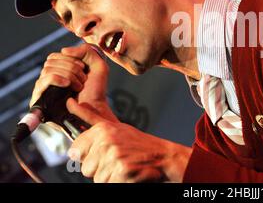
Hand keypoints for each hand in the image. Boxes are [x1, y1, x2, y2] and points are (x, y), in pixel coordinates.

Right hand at [31, 43, 117, 123]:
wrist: (96, 110)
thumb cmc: (96, 90)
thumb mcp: (98, 65)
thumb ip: (86, 51)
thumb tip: (63, 51)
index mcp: (58, 71)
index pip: (54, 56)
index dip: (70, 59)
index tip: (83, 67)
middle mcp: (48, 80)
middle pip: (50, 62)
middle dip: (71, 68)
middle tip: (83, 79)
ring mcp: (43, 90)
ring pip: (47, 70)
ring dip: (68, 75)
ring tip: (79, 86)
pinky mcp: (39, 101)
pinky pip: (42, 82)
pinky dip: (56, 78)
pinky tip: (67, 84)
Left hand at [67, 99, 191, 182]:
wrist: (165, 157)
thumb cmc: (139, 144)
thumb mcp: (115, 127)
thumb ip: (90, 118)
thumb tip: (70, 104)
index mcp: (102, 129)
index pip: (75, 151)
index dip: (88, 156)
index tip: (102, 154)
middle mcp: (106, 141)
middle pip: (85, 168)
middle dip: (99, 169)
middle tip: (118, 161)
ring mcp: (114, 156)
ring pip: (97, 179)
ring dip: (110, 177)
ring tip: (126, 167)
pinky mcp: (122, 171)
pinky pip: (108, 185)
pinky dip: (119, 183)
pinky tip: (130, 174)